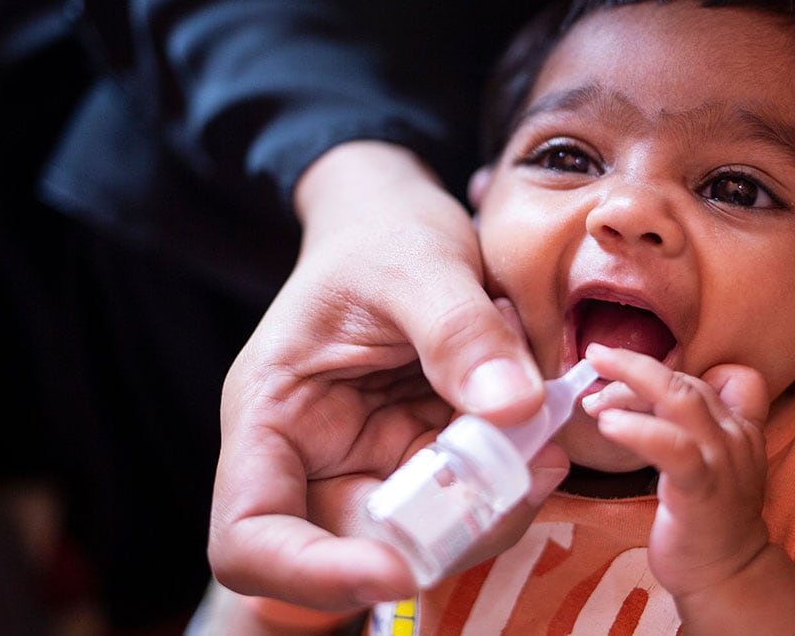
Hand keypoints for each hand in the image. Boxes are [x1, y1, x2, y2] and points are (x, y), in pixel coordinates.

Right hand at [208, 141, 549, 610]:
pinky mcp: (427, 457)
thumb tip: (515, 409)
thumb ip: (458, 331)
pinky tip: (543, 436)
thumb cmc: (380, 233)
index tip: (395, 571)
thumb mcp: (416, 263)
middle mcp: (314, 456)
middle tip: (524, 479)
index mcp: (271, 415)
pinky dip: (510, 481)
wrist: (399, 218)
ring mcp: (375, 462)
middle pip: (358, 548)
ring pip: (427, 535)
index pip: (249, 536)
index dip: (309, 575)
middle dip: (445, 534)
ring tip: (544, 448)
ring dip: (491, 510)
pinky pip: (469, 498)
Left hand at [580, 344, 771, 597]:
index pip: (714, 372)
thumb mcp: (706, 462)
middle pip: (685, 380)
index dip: (671, 366)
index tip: (627, 374)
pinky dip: (637, 430)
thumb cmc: (705, 520)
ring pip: (680, 400)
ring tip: (592, 398)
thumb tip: (636, 398)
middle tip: (594, 359)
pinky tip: (607, 425)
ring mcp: (722, 461)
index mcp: (738, 426)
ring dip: (630, 386)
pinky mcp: (702, 489)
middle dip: (634, 366)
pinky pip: (672, 448)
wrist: (727, 578)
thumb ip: (686, 427)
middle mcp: (735, 436)